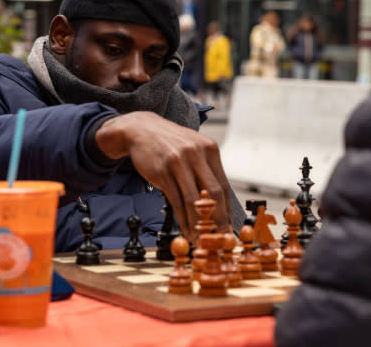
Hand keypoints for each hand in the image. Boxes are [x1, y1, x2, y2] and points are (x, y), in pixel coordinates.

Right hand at [95, 112, 232, 242]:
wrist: (141, 129)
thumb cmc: (170, 143)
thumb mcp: (193, 149)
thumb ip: (206, 171)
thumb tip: (219, 203)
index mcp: (209, 149)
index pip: (224, 185)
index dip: (228, 210)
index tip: (229, 227)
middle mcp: (196, 154)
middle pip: (214, 194)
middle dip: (219, 221)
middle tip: (220, 239)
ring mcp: (178, 162)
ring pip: (194, 200)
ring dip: (199, 225)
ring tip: (201, 240)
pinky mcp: (162, 172)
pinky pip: (176, 201)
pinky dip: (183, 220)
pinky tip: (186, 230)